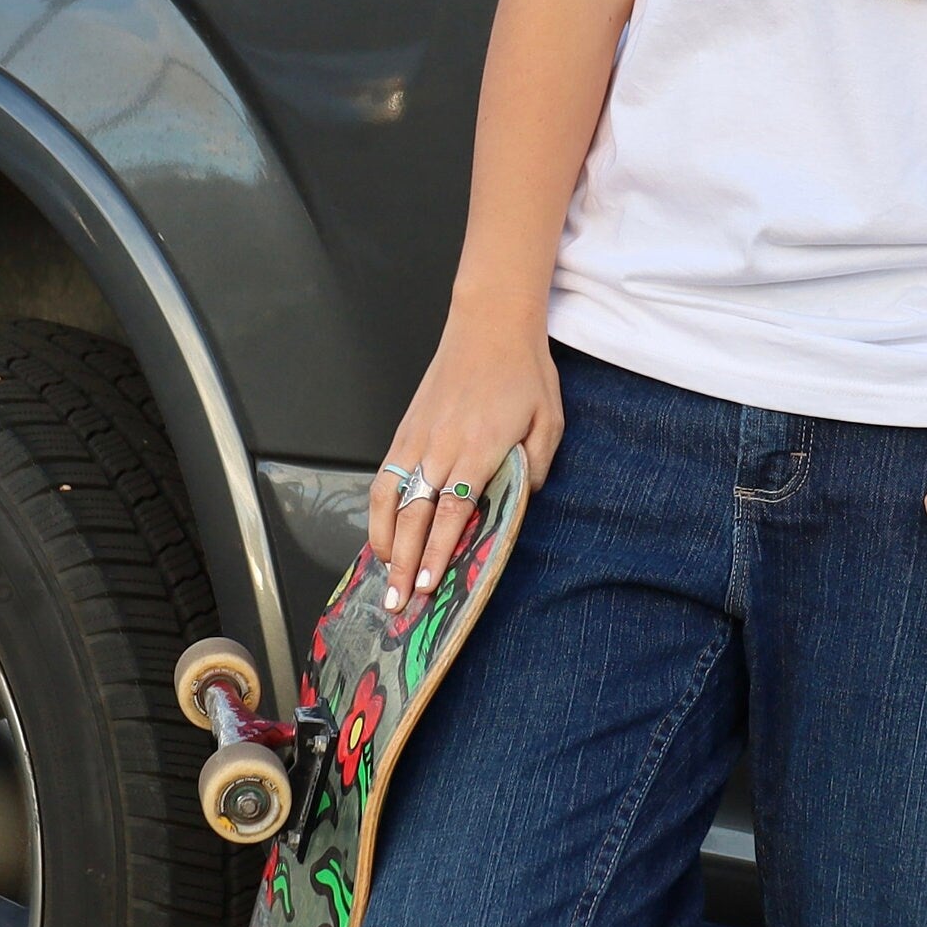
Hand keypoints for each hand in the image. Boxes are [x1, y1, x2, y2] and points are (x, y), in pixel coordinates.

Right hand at [366, 307, 563, 610]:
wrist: (489, 323)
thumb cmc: (523, 372)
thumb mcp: (548, 421)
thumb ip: (536, 467)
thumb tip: (521, 502)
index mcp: (477, 448)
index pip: (452, 512)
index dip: (439, 553)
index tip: (430, 585)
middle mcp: (440, 447)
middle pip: (414, 516)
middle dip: (404, 564)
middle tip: (399, 602)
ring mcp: (417, 437)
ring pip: (390, 499)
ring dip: (384, 542)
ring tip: (384, 577)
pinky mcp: (405, 429)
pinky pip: (383, 477)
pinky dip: (377, 511)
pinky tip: (380, 534)